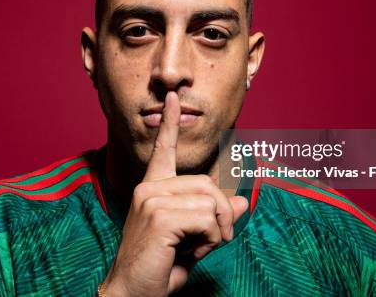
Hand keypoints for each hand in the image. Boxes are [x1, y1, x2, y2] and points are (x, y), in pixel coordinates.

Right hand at [102, 92, 247, 296]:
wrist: (131, 295)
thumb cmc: (160, 268)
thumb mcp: (194, 240)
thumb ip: (214, 218)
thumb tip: (243, 201)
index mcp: (152, 189)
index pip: (163, 150)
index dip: (170, 124)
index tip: (173, 98)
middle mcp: (149, 188)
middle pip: (207, 183)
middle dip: (224, 212)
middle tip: (219, 238)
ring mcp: (151, 199)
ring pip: (210, 200)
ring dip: (218, 228)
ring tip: (202, 247)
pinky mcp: (158, 216)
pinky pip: (206, 218)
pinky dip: (212, 238)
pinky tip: (194, 251)